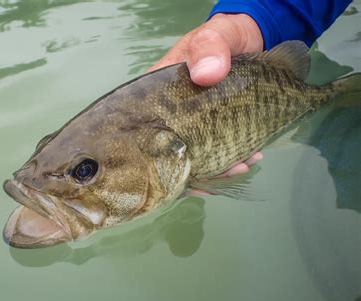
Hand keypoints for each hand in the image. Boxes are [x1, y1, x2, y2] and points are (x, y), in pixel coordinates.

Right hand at [149, 13, 263, 175]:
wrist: (252, 39)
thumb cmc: (224, 36)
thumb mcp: (215, 36)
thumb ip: (209, 49)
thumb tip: (204, 76)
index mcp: (158, 94)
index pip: (143, 130)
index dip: (157, 155)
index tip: (183, 166)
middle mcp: (171, 115)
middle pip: (172, 152)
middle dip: (197, 169)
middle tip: (227, 168)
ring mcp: (193, 125)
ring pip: (196, 157)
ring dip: (219, 168)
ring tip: (243, 165)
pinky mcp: (213, 129)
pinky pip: (217, 152)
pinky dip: (232, 161)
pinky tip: (249, 159)